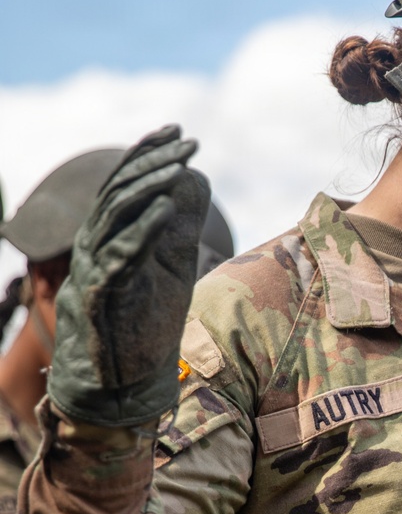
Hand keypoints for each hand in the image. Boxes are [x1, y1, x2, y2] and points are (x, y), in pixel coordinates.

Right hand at [47, 126, 209, 427]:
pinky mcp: (99, 296)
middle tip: (189, 143)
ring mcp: (94, 269)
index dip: (149, 153)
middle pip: (121, 191)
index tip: (179, 131)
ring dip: (149, 187)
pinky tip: (165, 210)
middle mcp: (96, 244)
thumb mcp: (172, 264)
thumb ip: (181, 224)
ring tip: (180, 166)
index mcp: (111, 234)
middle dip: (154, 162)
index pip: (126, 183)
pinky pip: (119, 256)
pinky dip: (142, 231)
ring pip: (116, 216)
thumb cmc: (145, 321)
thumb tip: (195, 178)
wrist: (122, 382)